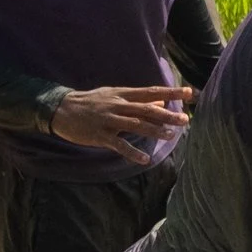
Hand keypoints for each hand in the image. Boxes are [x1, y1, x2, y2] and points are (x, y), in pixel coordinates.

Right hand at [48, 85, 193, 163]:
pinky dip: (132, 152)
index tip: (190, 93)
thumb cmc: (92, 101)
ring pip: (135, 125)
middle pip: (147, 109)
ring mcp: (109, 120)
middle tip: (185, 119)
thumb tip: (161, 102)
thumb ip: (138, 100)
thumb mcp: (115, 95)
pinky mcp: (99, 135)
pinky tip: (145, 159)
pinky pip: (119, 144)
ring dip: (154, 131)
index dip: (171, 93)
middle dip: (167, 115)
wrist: (61, 109)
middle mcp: (118, 105)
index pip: (152, 92)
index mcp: (123, 94)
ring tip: (171, 135)